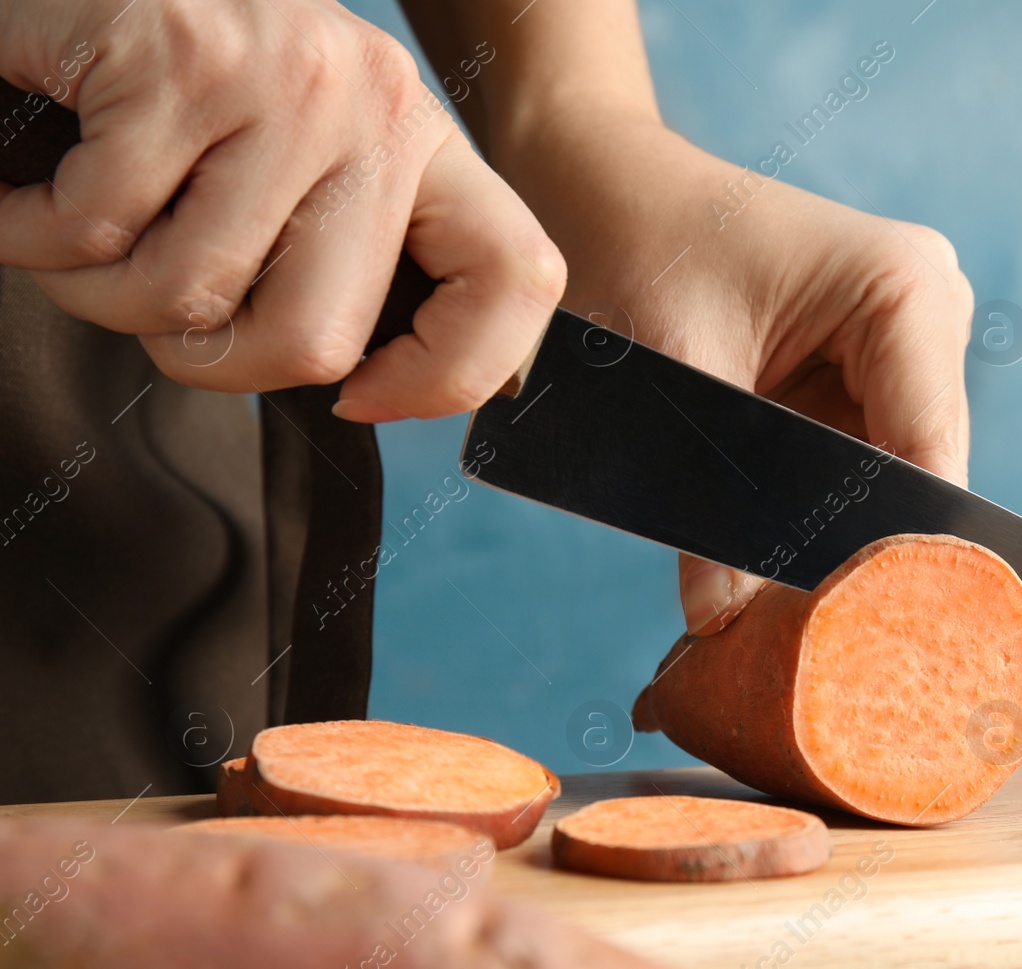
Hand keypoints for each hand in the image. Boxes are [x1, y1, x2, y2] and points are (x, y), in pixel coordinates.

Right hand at [0, 0, 564, 419]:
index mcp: (421, 143)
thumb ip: (348, 249)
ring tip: (83, 232)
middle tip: (159, 305)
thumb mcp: (310, 155)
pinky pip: (93, 228)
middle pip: (315, 342)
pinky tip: (29, 196)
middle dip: (207, 358)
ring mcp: (279, 83)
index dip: (453, 373)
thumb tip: (357, 382)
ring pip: (187, 295)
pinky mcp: (172, 59)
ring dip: (101, 294)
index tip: (365, 399)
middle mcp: (372, 108)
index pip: (515, 277)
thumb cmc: (197, 81)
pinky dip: (32, 236)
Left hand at [496, 114, 972, 633]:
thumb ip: (707, 499)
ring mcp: (907, 343)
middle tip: (811, 641)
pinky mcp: (872, 370)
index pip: (928, 454)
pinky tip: (786, 562)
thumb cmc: (639, 245)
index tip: (854, 633)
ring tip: (792, 611)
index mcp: (905, 289)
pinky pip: (862, 463)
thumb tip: (721, 621)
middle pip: (921, 475)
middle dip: (864, 552)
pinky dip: (824, 509)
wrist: (606, 187)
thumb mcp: (675, 374)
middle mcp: (929, 311)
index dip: (895, 550)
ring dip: (843, 536)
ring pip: (894, 480)